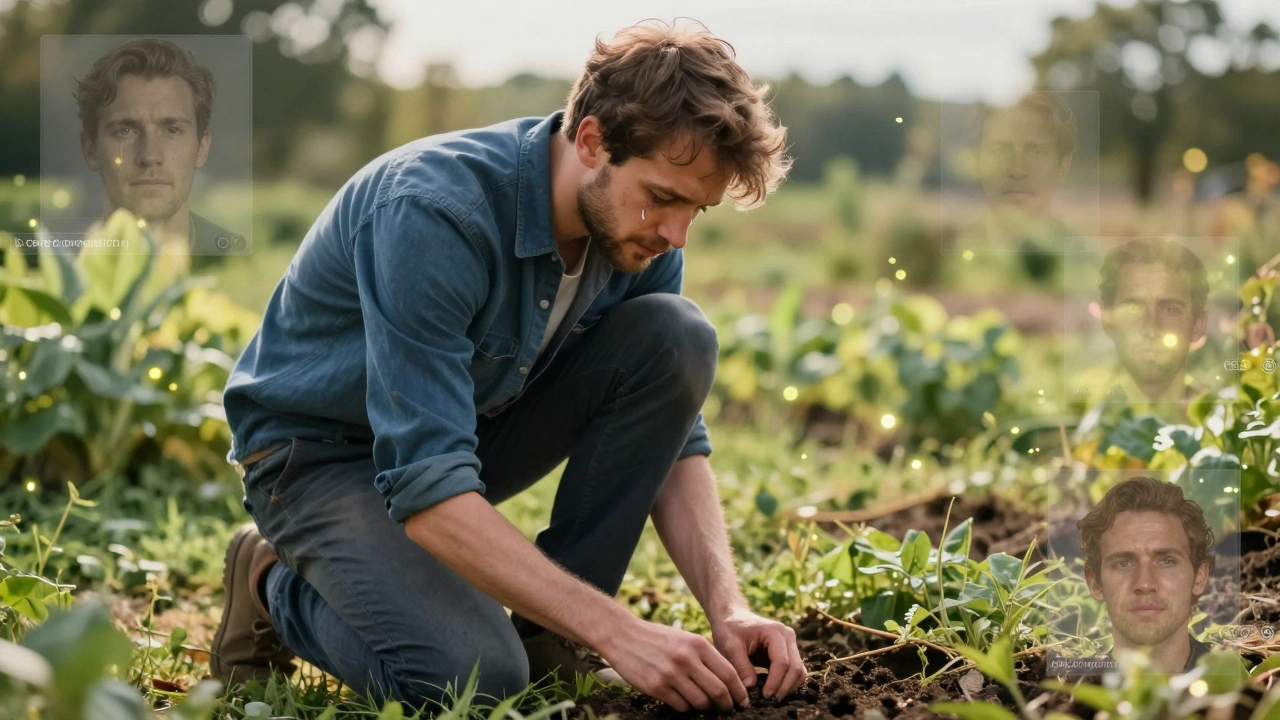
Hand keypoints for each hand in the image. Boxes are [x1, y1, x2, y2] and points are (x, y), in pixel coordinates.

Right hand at [599, 617, 749, 711]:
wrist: (623, 635)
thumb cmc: (658, 638)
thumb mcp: (685, 639)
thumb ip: (705, 657)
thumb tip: (727, 682)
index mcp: (698, 644)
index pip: (729, 673)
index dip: (739, 691)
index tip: (742, 700)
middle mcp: (687, 659)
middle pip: (719, 691)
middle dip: (727, 704)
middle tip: (728, 709)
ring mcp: (671, 674)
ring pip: (701, 702)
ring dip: (705, 707)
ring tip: (703, 704)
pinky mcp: (656, 687)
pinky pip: (681, 706)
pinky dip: (686, 707)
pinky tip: (683, 700)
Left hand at [711, 606, 806, 699]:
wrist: (733, 617)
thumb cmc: (730, 629)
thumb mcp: (730, 645)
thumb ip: (741, 665)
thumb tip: (750, 687)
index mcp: (775, 632)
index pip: (782, 662)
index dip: (775, 682)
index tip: (764, 696)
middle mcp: (787, 636)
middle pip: (795, 667)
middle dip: (785, 687)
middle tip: (771, 702)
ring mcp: (790, 643)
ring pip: (799, 670)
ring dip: (789, 686)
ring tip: (773, 698)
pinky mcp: (788, 652)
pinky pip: (794, 670)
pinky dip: (788, 682)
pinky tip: (775, 691)